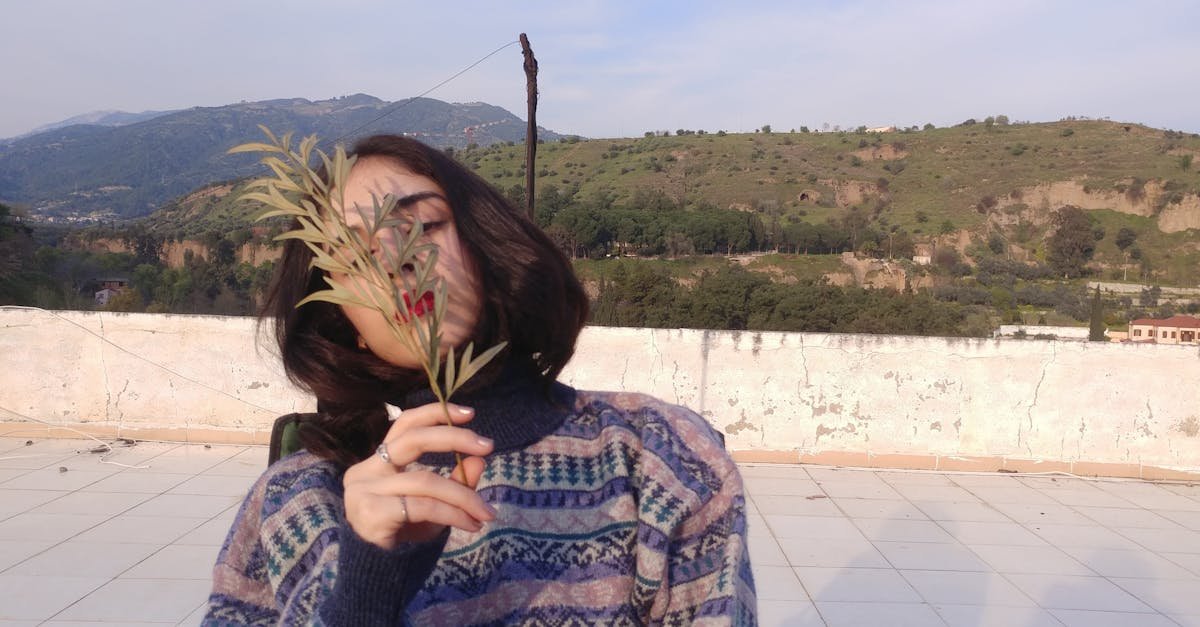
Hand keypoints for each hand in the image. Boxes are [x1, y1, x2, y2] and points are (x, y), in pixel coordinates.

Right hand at [342, 402, 495, 548]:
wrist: (376, 582)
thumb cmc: (403, 541)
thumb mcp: (434, 508)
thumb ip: (454, 483)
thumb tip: (480, 460)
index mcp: (376, 464)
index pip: (404, 425)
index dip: (435, 414)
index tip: (470, 413)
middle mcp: (364, 472)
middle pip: (412, 439)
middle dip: (454, 438)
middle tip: (488, 446)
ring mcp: (363, 492)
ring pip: (426, 480)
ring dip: (464, 495)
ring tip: (486, 512)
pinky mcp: (370, 513)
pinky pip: (423, 505)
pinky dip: (453, 513)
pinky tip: (471, 524)